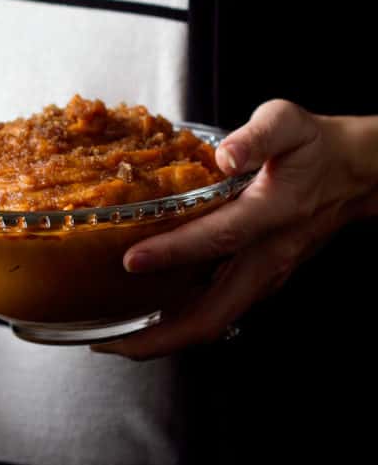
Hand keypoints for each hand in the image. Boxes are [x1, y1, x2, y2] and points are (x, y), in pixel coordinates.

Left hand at [94, 99, 377, 360]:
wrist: (355, 176)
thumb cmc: (315, 148)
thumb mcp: (289, 123)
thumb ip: (257, 135)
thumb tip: (224, 154)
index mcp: (272, 215)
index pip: (219, 240)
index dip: (174, 253)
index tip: (132, 260)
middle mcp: (267, 258)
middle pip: (212, 315)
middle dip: (159, 336)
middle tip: (110, 340)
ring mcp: (264, 277)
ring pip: (213, 322)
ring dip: (165, 337)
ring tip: (116, 339)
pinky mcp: (259, 283)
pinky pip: (217, 313)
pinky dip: (180, 323)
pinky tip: (147, 317)